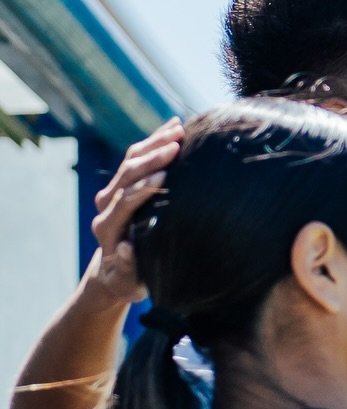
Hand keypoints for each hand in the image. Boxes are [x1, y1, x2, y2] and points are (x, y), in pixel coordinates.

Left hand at [84, 117, 183, 305]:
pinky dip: (154, 139)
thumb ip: (128, 268)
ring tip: (179, 128)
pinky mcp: (122, 183)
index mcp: (107, 228)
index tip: (165, 174)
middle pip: (126, 174)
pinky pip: (136, 156)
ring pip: (130, 159)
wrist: (113, 270)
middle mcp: (105, 206)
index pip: (124, 201)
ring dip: (154, 142)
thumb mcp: (129, 283)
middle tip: (176, 145)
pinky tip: (175, 125)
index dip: (142, 187)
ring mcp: (112, 191)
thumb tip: (125, 249)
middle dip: (151, 158)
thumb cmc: (128, 280)